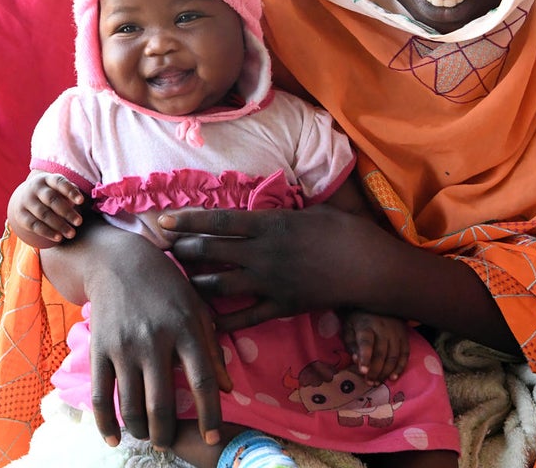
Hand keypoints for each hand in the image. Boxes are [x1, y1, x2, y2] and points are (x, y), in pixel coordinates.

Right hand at [8, 171, 83, 244]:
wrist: (23, 198)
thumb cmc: (49, 194)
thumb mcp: (58, 189)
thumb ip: (69, 193)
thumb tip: (78, 200)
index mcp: (47, 179)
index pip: (59, 182)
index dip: (70, 191)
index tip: (81, 201)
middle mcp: (35, 188)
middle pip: (51, 199)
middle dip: (66, 211)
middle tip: (79, 222)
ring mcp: (26, 201)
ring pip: (43, 214)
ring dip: (59, 225)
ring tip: (72, 234)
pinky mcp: (20, 215)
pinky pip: (34, 225)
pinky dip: (47, 232)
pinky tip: (59, 237)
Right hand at [72, 228, 230, 450]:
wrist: (119, 260)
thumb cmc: (166, 285)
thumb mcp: (197, 308)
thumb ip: (212, 349)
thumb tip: (226, 389)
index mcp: (185, 329)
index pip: (201, 381)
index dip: (209, 415)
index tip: (212, 438)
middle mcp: (154, 340)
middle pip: (161, 404)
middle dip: (167, 434)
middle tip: (169, 443)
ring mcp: (124, 346)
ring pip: (131, 405)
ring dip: (140, 431)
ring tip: (148, 436)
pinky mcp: (99, 348)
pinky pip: (101, 395)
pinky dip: (106, 424)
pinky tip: (114, 438)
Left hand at [163, 204, 393, 331]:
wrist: (371, 268)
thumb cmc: (347, 232)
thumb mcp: (312, 211)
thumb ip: (283, 214)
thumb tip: (267, 210)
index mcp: (269, 224)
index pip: (218, 221)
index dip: (188, 221)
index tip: (163, 221)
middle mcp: (263, 253)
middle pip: (211, 251)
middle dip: (184, 250)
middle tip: (163, 250)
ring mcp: (270, 282)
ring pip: (221, 285)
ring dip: (196, 283)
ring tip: (179, 282)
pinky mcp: (281, 306)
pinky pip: (246, 317)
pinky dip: (224, 322)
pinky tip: (206, 324)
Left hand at [343, 311, 409, 382]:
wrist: (377, 301)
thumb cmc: (358, 318)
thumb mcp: (349, 327)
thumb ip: (351, 344)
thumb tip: (356, 360)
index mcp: (366, 324)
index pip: (366, 342)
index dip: (365, 357)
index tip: (363, 371)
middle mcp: (383, 328)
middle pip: (381, 353)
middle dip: (375, 371)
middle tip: (369, 382)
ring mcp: (396, 332)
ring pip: (393, 356)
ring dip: (386, 372)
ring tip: (377, 382)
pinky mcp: (404, 335)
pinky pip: (405, 354)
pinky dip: (400, 367)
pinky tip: (393, 377)